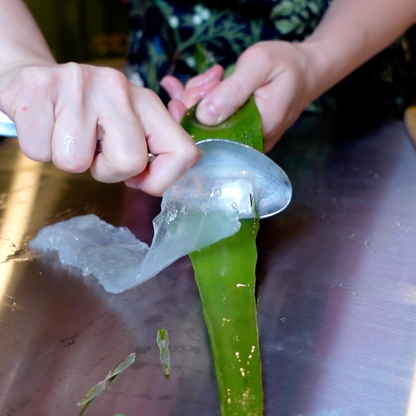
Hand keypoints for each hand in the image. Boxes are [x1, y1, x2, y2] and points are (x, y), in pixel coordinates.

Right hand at [0, 62, 198, 195]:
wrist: (34, 83)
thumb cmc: (87, 118)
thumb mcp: (126, 128)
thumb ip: (150, 148)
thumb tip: (160, 177)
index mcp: (148, 102)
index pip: (183, 153)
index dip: (161, 179)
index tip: (138, 178)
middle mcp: (119, 87)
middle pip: (129, 162)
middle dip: (106, 171)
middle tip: (93, 152)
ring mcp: (79, 83)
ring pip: (76, 163)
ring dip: (69, 159)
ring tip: (66, 134)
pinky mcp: (39, 85)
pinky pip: (39, 152)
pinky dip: (40, 149)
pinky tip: (45, 126)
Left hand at [161, 41, 316, 151]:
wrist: (305, 72)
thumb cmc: (286, 65)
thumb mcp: (259, 65)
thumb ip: (232, 90)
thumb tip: (204, 116)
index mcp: (255, 131)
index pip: (211, 136)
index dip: (192, 116)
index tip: (188, 92)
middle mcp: (247, 142)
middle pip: (203, 130)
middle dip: (196, 99)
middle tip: (211, 75)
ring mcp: (241, 137)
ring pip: (204, 123)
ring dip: (200, 96)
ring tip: (213, 75)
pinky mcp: (237, 130)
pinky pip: (211, 119)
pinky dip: (202, 99)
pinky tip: (200, 83)